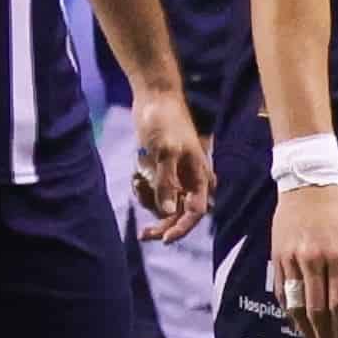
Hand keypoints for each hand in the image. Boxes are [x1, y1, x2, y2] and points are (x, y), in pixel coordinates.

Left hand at [128, 88, 211, 243]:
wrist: (155, 99)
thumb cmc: (165, 122)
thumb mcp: (165, 151)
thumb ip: (166, 181)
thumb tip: (167, 211)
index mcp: (200, 178)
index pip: (195, 212)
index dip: (181, 228)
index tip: (164, 239)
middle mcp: (190, 181)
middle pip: (179, 215)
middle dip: (161, 224)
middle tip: (142, 234)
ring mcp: (175, 177)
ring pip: (163, 206)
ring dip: (148, 200)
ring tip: (138, 181)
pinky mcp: (160, 172)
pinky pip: (152, 193)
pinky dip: (143, 190)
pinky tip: (137, 176)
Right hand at [265, 176, 337, 337]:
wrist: (307, 184)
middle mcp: (313, 261)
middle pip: (317, 310)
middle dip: (324, 336)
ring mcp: (291, 260)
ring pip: (295, 304)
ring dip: (305, 329)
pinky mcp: (276, 257)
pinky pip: (280, 291)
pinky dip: (288, 311)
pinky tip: (296, 323)